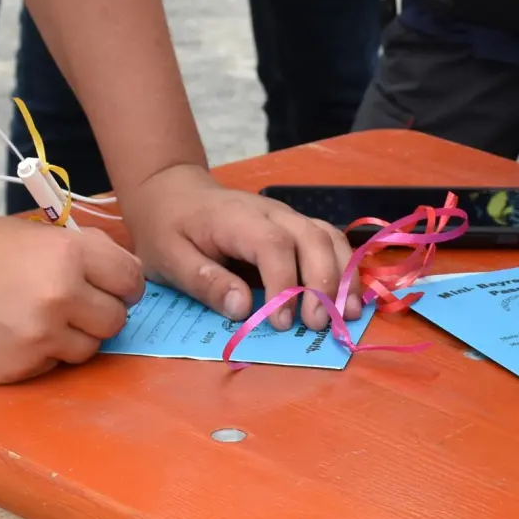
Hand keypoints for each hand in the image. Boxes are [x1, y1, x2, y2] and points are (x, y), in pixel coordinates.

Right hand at [0, 217, 142, 383]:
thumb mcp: (26, 234)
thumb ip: (74, 252)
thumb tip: (114, 272)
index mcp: (70, 252)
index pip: (131, 278)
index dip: (124, 285)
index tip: (115, 288)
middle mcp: (64, 294)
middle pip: (117, 318)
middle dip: (102, 314)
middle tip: (77, 308)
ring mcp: (43, 335)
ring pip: (90, 348)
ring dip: (75, 338)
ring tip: (41, 321)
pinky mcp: (21, 367)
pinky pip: (53, 364)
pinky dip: (43, 354)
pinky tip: (14, 336)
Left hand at [118, 164, 352, 331]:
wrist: (176, 193)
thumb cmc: (169, 228)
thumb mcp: (168, 258)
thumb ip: (204, 281)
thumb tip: (242, 308)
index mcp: (237, 219)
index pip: (273, 246)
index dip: (284, 284)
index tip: (281, 322)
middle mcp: (273, 213)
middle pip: (313, 239)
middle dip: (323, 283)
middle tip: (319, 325)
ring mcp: (290, 217)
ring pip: (330, 238)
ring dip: (344, 276)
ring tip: (348, 313)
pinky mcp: (298, 227)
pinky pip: (331, 241)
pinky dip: (346, 268)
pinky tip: (350, 296)